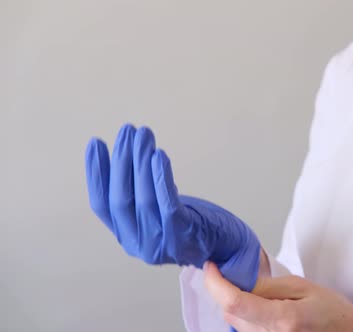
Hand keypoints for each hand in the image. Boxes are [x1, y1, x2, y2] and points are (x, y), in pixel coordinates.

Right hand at [84, 124, 259, 290]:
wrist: (225, 246)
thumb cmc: (191, 223)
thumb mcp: (157, 214)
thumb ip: (139, 197)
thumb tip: (126, 155)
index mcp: (127, 237)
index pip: (101, 204)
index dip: (96, 173)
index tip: (96, 143)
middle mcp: (138, 244)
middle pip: (120, 199)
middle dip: (121, 161)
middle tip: (126, 131)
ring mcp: (160, 243)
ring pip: (143, 198)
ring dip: (141, 162)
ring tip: (143, 135)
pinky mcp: (183, 236)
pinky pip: (167, 204)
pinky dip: (160, 178)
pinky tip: (158, 155)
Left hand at [204, 261, 352, 331]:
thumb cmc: (332, 313)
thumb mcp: (303, 287)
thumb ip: (268, 286)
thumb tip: (240, 282)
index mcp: (282, 319)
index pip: (234, 301)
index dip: (215, 282)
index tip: (211, 267)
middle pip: (229, 313)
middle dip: (226, 291)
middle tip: (238, 276)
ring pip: (234, 323)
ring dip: (236, 305)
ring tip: (260, 296)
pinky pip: (244, 331)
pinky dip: (244, 317)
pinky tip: (261, 309)